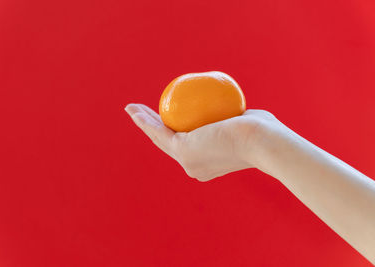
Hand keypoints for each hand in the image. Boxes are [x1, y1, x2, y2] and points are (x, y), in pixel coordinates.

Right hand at [125, 103, 277, 180]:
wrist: (264, 142)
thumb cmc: (264, 132)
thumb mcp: (247, 124)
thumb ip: (234, 120)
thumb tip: (230, 108)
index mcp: (206, 163)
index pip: (185, 144)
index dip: (172, 131)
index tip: (167, 116)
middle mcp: (193, 166)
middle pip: (168, 142)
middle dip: (152, 128)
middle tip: (143, 113)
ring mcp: (187, 161)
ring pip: (159, 138)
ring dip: (143, 123)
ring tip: (132, 110)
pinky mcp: (183, 151)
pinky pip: (160, 131)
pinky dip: (145, 121)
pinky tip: (135, 110)